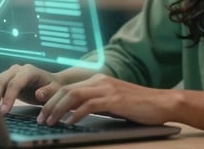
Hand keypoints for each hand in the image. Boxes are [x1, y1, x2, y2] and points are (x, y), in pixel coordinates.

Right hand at [0, 64, 63, 114]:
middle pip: (1, 81)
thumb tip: (38, 94)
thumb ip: (48, 92)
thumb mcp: (56, 90)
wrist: (50, 82)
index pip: (15, 83)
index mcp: (29, 71)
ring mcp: (8, 73)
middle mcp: (16, 69)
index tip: (4, 111)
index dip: (9, 97)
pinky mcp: (3, 79)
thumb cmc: (53, 87)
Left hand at [38, 73, 172, 125]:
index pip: (69, 87)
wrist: (162, 102)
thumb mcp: (113, 102)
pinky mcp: (114, 99)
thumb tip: (77, 113)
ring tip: (50, 121)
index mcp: (98, 80)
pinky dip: (76, 114)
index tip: (41, 109)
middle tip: (41, 118)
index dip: (52, 98)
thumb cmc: (139, 106)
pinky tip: (70, 122)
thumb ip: (97, 104)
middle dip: (50, 105)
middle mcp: (100, 81)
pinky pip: (89, 105)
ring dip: (58, 109)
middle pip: (67, 90)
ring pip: (73, 95)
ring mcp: (107, 89)